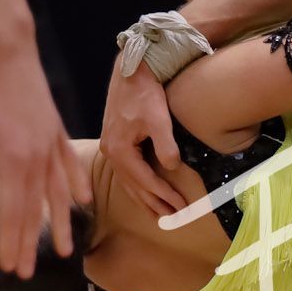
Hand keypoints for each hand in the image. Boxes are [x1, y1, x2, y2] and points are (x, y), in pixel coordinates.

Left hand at [0, 40, 89, 276]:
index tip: (11, 268)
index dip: (12, 242)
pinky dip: (74, 183)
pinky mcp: (53, 125)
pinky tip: (79, 200)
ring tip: (65, 248)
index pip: (14, 211)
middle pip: (36, 207)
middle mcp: (38, 154)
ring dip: (59, 221)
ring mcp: (50, 139)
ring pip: (58, 190)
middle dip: (30, 242)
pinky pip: (68, 162)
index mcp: (13, 158)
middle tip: (27, 273)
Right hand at [100, 54, 183, 213]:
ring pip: (128, 182)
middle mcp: (110, 152)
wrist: (132, 70)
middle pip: (134, 187)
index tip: (181, 207)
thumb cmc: (145, 92)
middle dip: (154, 204)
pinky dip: (136, 186)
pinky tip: (144, 193)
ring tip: (159, 215)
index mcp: (119, 149)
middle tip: (173, 220)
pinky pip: (126, 172)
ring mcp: (110, 148)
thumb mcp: (158, 118)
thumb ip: (165, 145)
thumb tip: (171, 168)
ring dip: (144, 199)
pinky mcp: (114, 142)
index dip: (164, 196)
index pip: (144, 181)